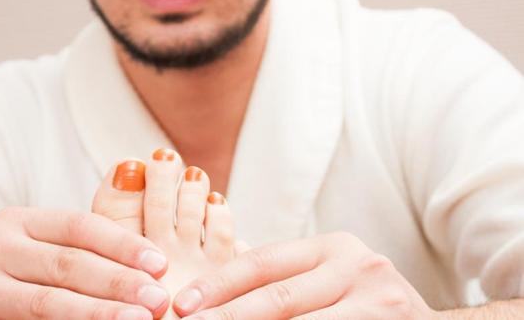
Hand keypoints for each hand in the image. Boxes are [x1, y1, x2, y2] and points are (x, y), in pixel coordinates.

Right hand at [0, 207, 170, 318]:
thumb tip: (151, 266)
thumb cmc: (4, 281)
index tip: (160, 263)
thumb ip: (77, 252)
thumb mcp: (33, 253)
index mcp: (18, 221)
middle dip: (119, 282)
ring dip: (99, 312)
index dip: (123, 244)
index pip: (80, 225)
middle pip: (69, 263)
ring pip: (49, 301)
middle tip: (158, 299)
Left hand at [173, 232, 436, 318]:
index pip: (263, 261)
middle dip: (227, 316)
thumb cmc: (360, 303)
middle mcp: (357, 266)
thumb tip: (212, 289)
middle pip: (277, 297)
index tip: (182, 305)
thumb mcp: (326, 278)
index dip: (219, 283)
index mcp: (332, 247)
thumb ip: (282, 278)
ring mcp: (377, 301)